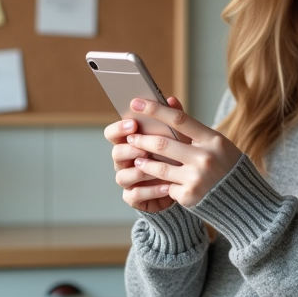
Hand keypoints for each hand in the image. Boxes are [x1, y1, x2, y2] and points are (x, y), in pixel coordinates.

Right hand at [105, 96, 190, 212]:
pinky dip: (150, 190)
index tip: (133, 124)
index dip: (119, 128)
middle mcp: (125, 161)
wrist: (183, 186)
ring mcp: (128, 180)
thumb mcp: (177, 138)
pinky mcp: (135, 198)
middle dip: (128, 150)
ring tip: (154, 167)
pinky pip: (135, 195)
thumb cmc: (175, 157)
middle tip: (142, 147)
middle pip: (116, 153)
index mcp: (130, 143)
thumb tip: (171, 99)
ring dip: (138, 171)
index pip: (113, 133)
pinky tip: (166, 186)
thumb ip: (173, 119)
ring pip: (122, 176)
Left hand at [122, 97, 241, 208]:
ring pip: (159, 167)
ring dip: (144, 163)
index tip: (136, 103)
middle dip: (142, 140)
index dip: (155, 110)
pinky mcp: (190, 196)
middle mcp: (206, 158)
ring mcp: (197, 178)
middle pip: (163, 144)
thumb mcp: (216, 143)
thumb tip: (169, 99)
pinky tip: (157, 183)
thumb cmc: (227, 166)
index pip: (180, 119)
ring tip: (137, 160)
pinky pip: (167, 187)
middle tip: (131, 137)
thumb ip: (191, 126)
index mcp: (214, 140)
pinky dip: (162, 184)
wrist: (245, 201)